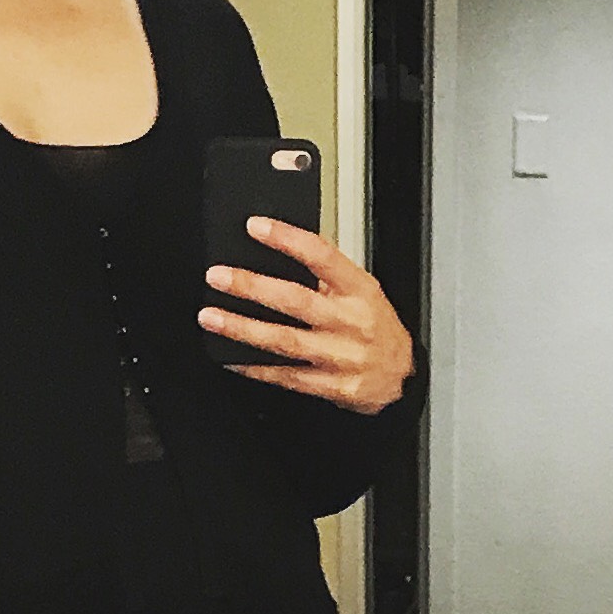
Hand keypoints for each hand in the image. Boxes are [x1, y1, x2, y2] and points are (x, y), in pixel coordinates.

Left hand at [200, 217, 413, 413]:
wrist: (400, 376)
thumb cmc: (375, 327)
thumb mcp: (363, 290)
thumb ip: (326, 274)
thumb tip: (273, 252)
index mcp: (359, 290)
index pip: (322, 256)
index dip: (288, 239)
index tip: (255, 227)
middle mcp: (351, 323)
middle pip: (297, 301)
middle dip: (253, 287)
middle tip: (219, 277)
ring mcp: (342, 357)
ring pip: (286, 341)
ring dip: (244, 329)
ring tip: (212, 317)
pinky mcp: (332, 386)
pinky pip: (288, 376)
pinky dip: (256, 367)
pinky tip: (231, 356)